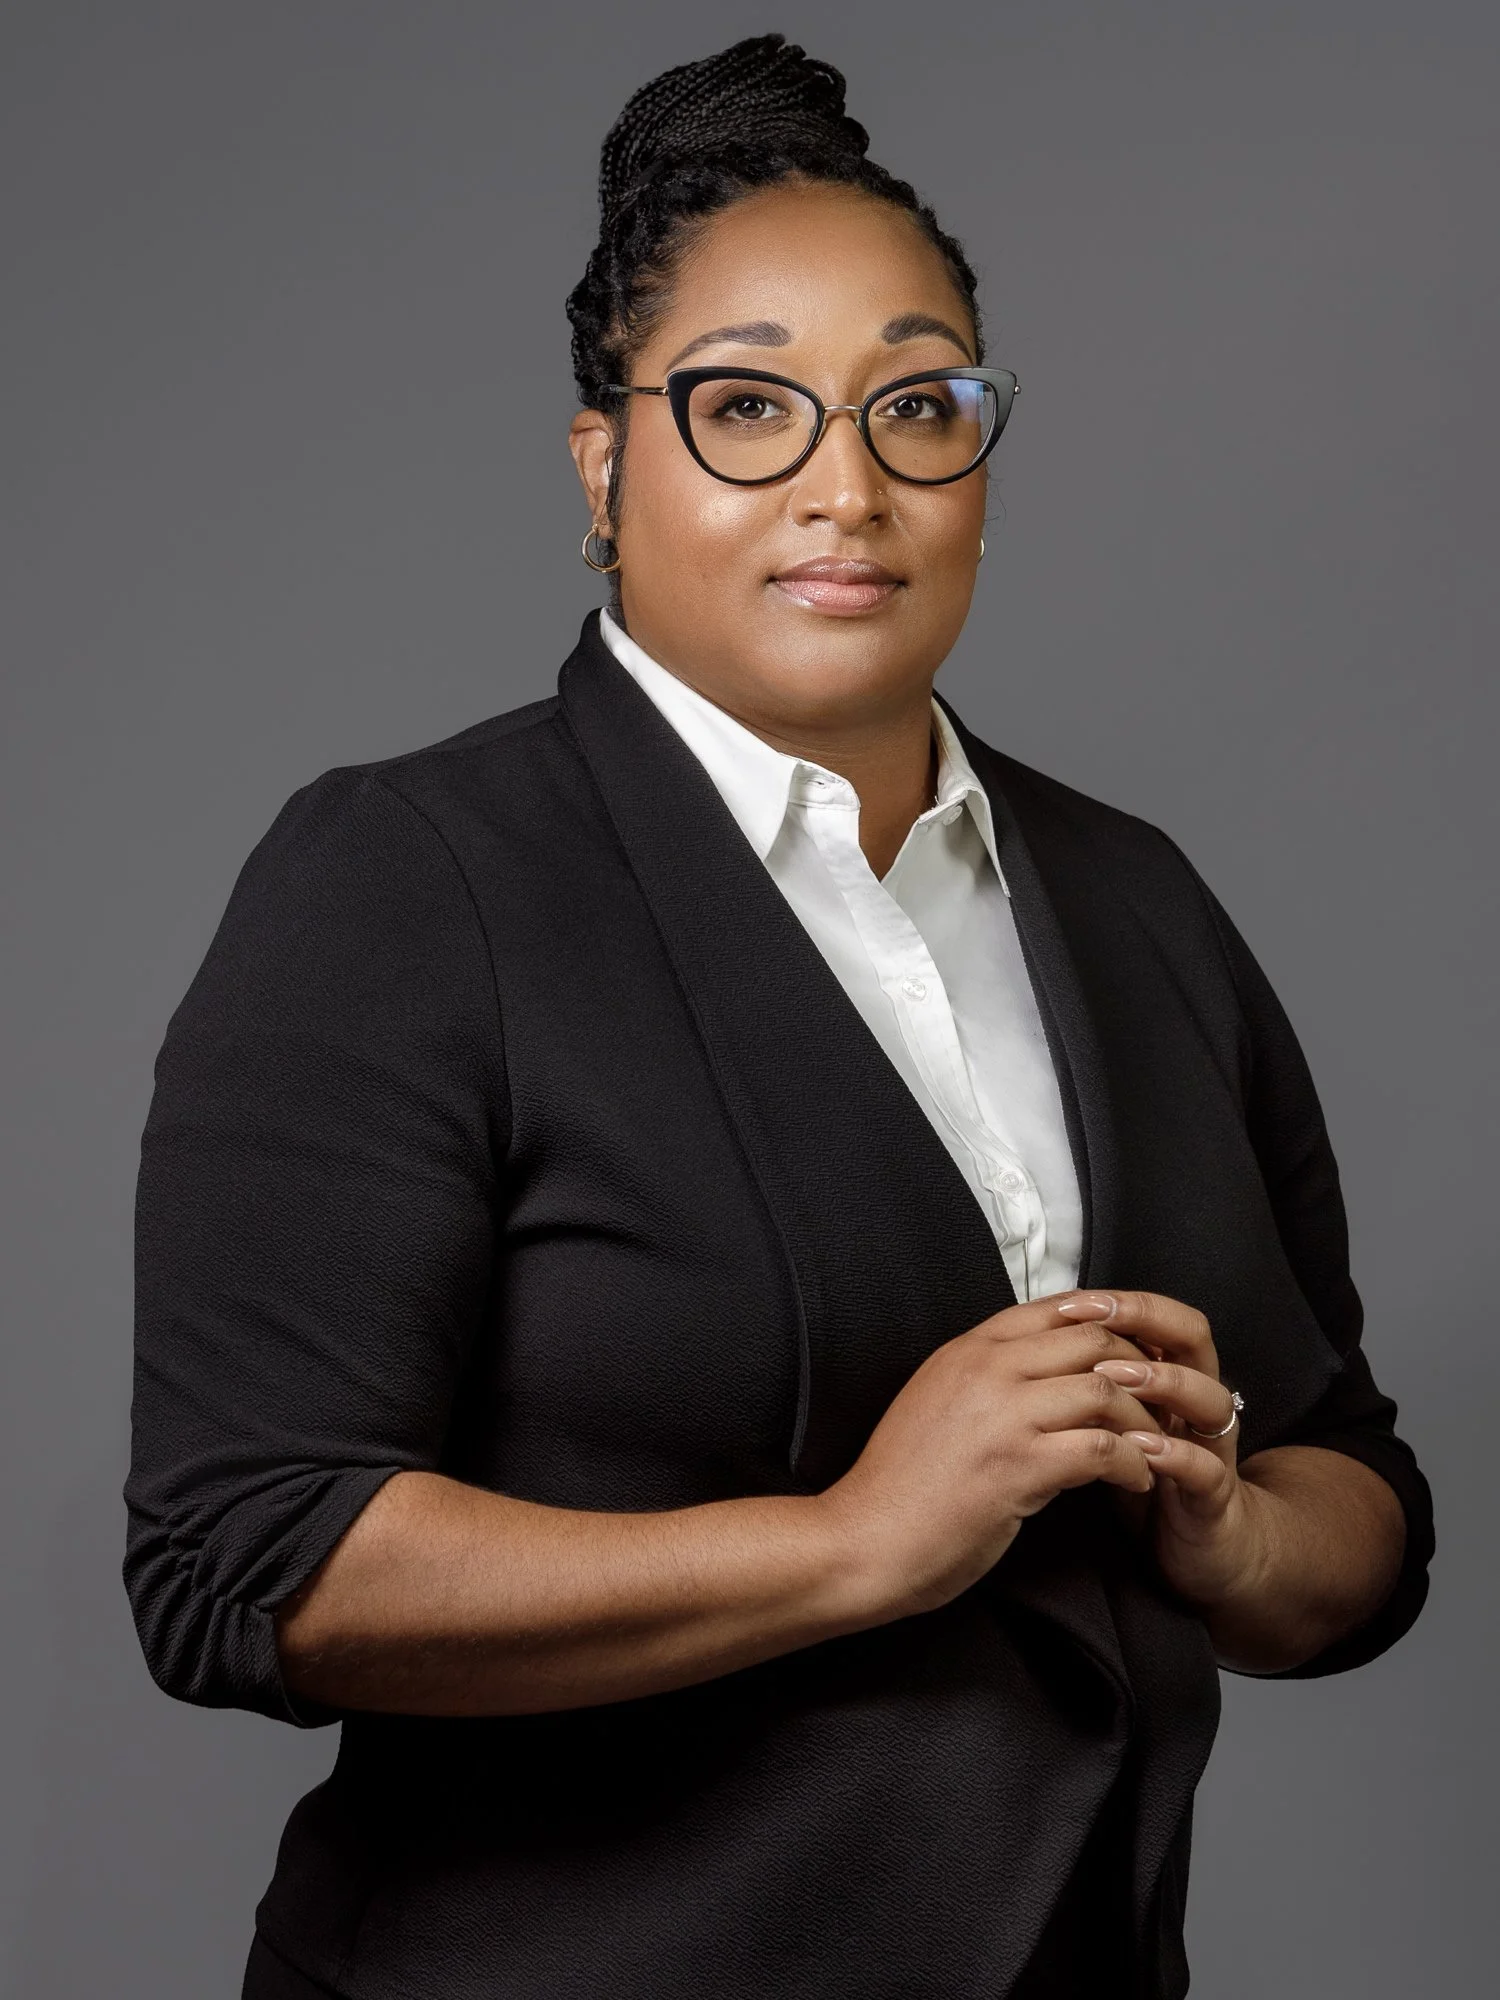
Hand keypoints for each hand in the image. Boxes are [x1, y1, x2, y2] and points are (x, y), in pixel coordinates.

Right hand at [821, 1292, 1167, 1620]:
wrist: (864, 1538)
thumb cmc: (899, 1485)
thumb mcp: (936, 1402)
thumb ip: (984, 1377)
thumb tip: (1039, 1373)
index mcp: (966, 1350)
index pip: (1054, 1308)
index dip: (1107, 1324)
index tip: (1135, 1350)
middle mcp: (986, 1370)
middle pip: (1091, 1339)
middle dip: (1138, 1368)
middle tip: (1158, 1399)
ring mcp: (1002, 1416)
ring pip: (1104, 1388)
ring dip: (1143, 1418)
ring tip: (1154, 1444)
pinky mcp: (1018, 1466)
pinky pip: (1102, 1448)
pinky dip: (1134, 1463)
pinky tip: (1138, 1480)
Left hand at [1082, 1290, 1261, 1611]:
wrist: (1192, 1552)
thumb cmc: (1139, 1476)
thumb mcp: (1106, 1423)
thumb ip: (1084, 1385)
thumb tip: (1030, 1348)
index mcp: (1169, 1377)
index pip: (1156, 1318)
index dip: (1120, 1302)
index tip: (1072, 1301)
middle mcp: (1195, 1403)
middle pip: (1191, 1338)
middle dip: (1146, 1321)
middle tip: (1097, 1321)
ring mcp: (1211, 1447)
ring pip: (1209, 1397)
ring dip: (1164, 1382)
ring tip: (1117, 1379)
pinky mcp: (1215, 1497)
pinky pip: (1206, 1468)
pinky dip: (1176, 1456)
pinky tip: (1142, 1451)